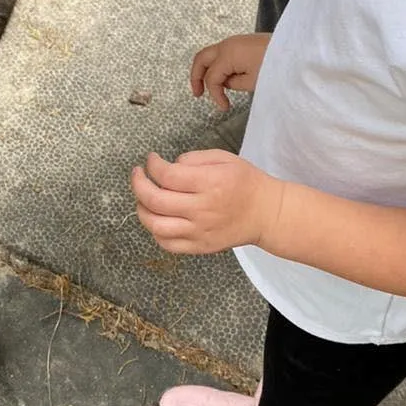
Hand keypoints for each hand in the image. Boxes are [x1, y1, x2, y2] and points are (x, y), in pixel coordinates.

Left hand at [130, 150, 283, 254]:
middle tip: (138, 174)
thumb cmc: (245, 182)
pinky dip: (155, 231)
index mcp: (210, 183)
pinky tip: (157, 217)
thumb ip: (193, 158)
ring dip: (141, 209)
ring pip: (156, 225)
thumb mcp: (223, 158)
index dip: (152, 165)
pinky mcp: (200, 247)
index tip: (151, 159)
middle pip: (155, 200)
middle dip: (138, 184)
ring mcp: (200, 231)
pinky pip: (167, 244)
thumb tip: (169, 166)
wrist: (267, 213)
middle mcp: (202, 209)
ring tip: (143, 197)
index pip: (167, 175)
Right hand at [189, 34, 270, 109]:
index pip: (211, 77)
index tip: (224, 108)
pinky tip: (224, 79)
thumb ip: (233, 83)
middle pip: (201, 59)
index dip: (214, 95)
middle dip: (196, 77)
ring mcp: (233, 41)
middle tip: (198, 94)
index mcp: (227, 54)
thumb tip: (225, 82)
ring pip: (210, 55)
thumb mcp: (252, 81)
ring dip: (206, 70)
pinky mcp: (241, 43)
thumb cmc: (275, 66)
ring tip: (210, 88)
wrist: (295, 50)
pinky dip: (217, 65)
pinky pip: (221, 53)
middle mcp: (226, 44)